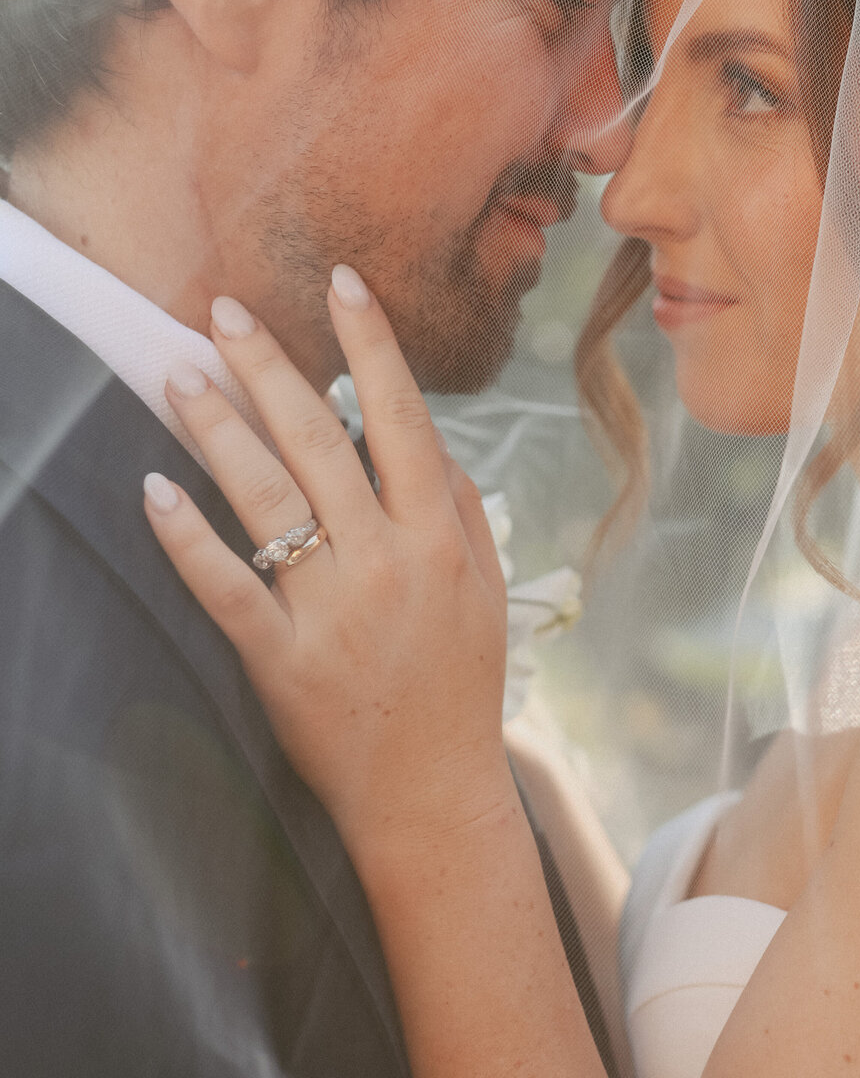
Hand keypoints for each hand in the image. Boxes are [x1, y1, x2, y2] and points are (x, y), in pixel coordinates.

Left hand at [142, 267, 512, 853]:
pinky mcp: (280, 658)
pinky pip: (224, 586)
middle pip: (317, 441)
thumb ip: (464, 511)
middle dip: (268, 366)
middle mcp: (384, 562)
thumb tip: (430, 443)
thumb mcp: (486, 592)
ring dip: (217, 430)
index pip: (402, 418)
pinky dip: (186, 538)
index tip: (341, 283)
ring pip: (266, 499)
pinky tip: (155, 490)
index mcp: (439, 538)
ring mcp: (330, 610)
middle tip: (224, 312)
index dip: (370, 345)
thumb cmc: (460, 689)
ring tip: (181, 378)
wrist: (432, 794)